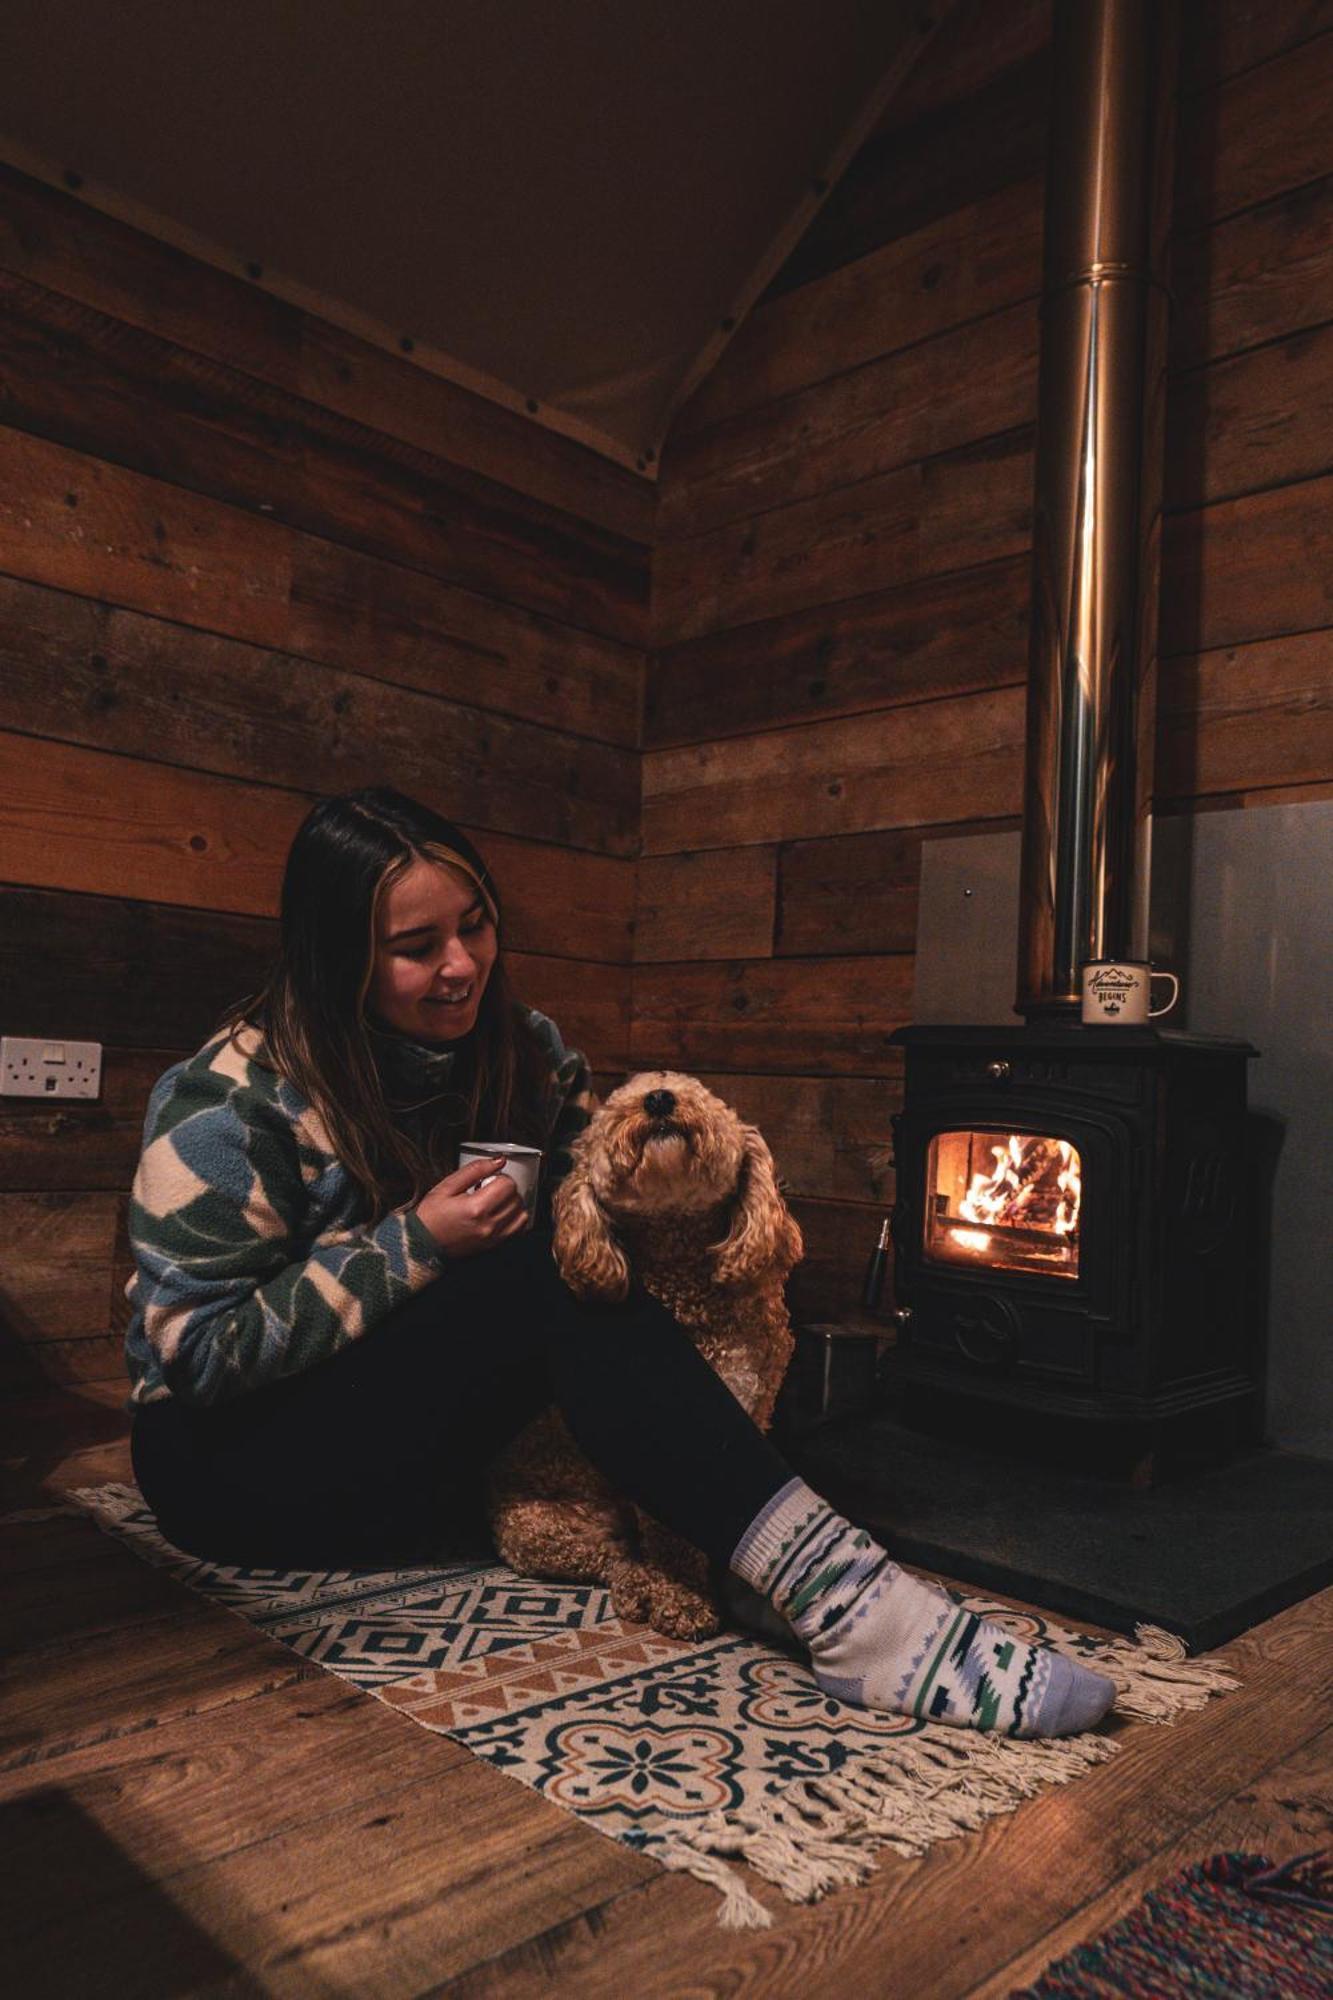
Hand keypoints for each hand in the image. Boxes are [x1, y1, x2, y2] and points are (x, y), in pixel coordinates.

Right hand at [414, 1155, 529, 1257]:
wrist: (422, 1243)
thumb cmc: (431, 1216)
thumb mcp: (447, 1186)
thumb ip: (474, 1170)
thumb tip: (498, 1160)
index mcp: (476, 1208)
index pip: (507, 1185)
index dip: (499, 1177)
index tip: (487, 1180)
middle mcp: (488, 1225)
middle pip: (516, 1198)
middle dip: (505, 1189)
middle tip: (487, 1190)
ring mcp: (493, 1237)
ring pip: (521, 1213)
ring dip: (512, 1203)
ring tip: (494, 1202)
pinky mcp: (494, 1245)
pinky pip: (518, 1229)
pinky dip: (515, 1218)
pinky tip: (500, 1213)